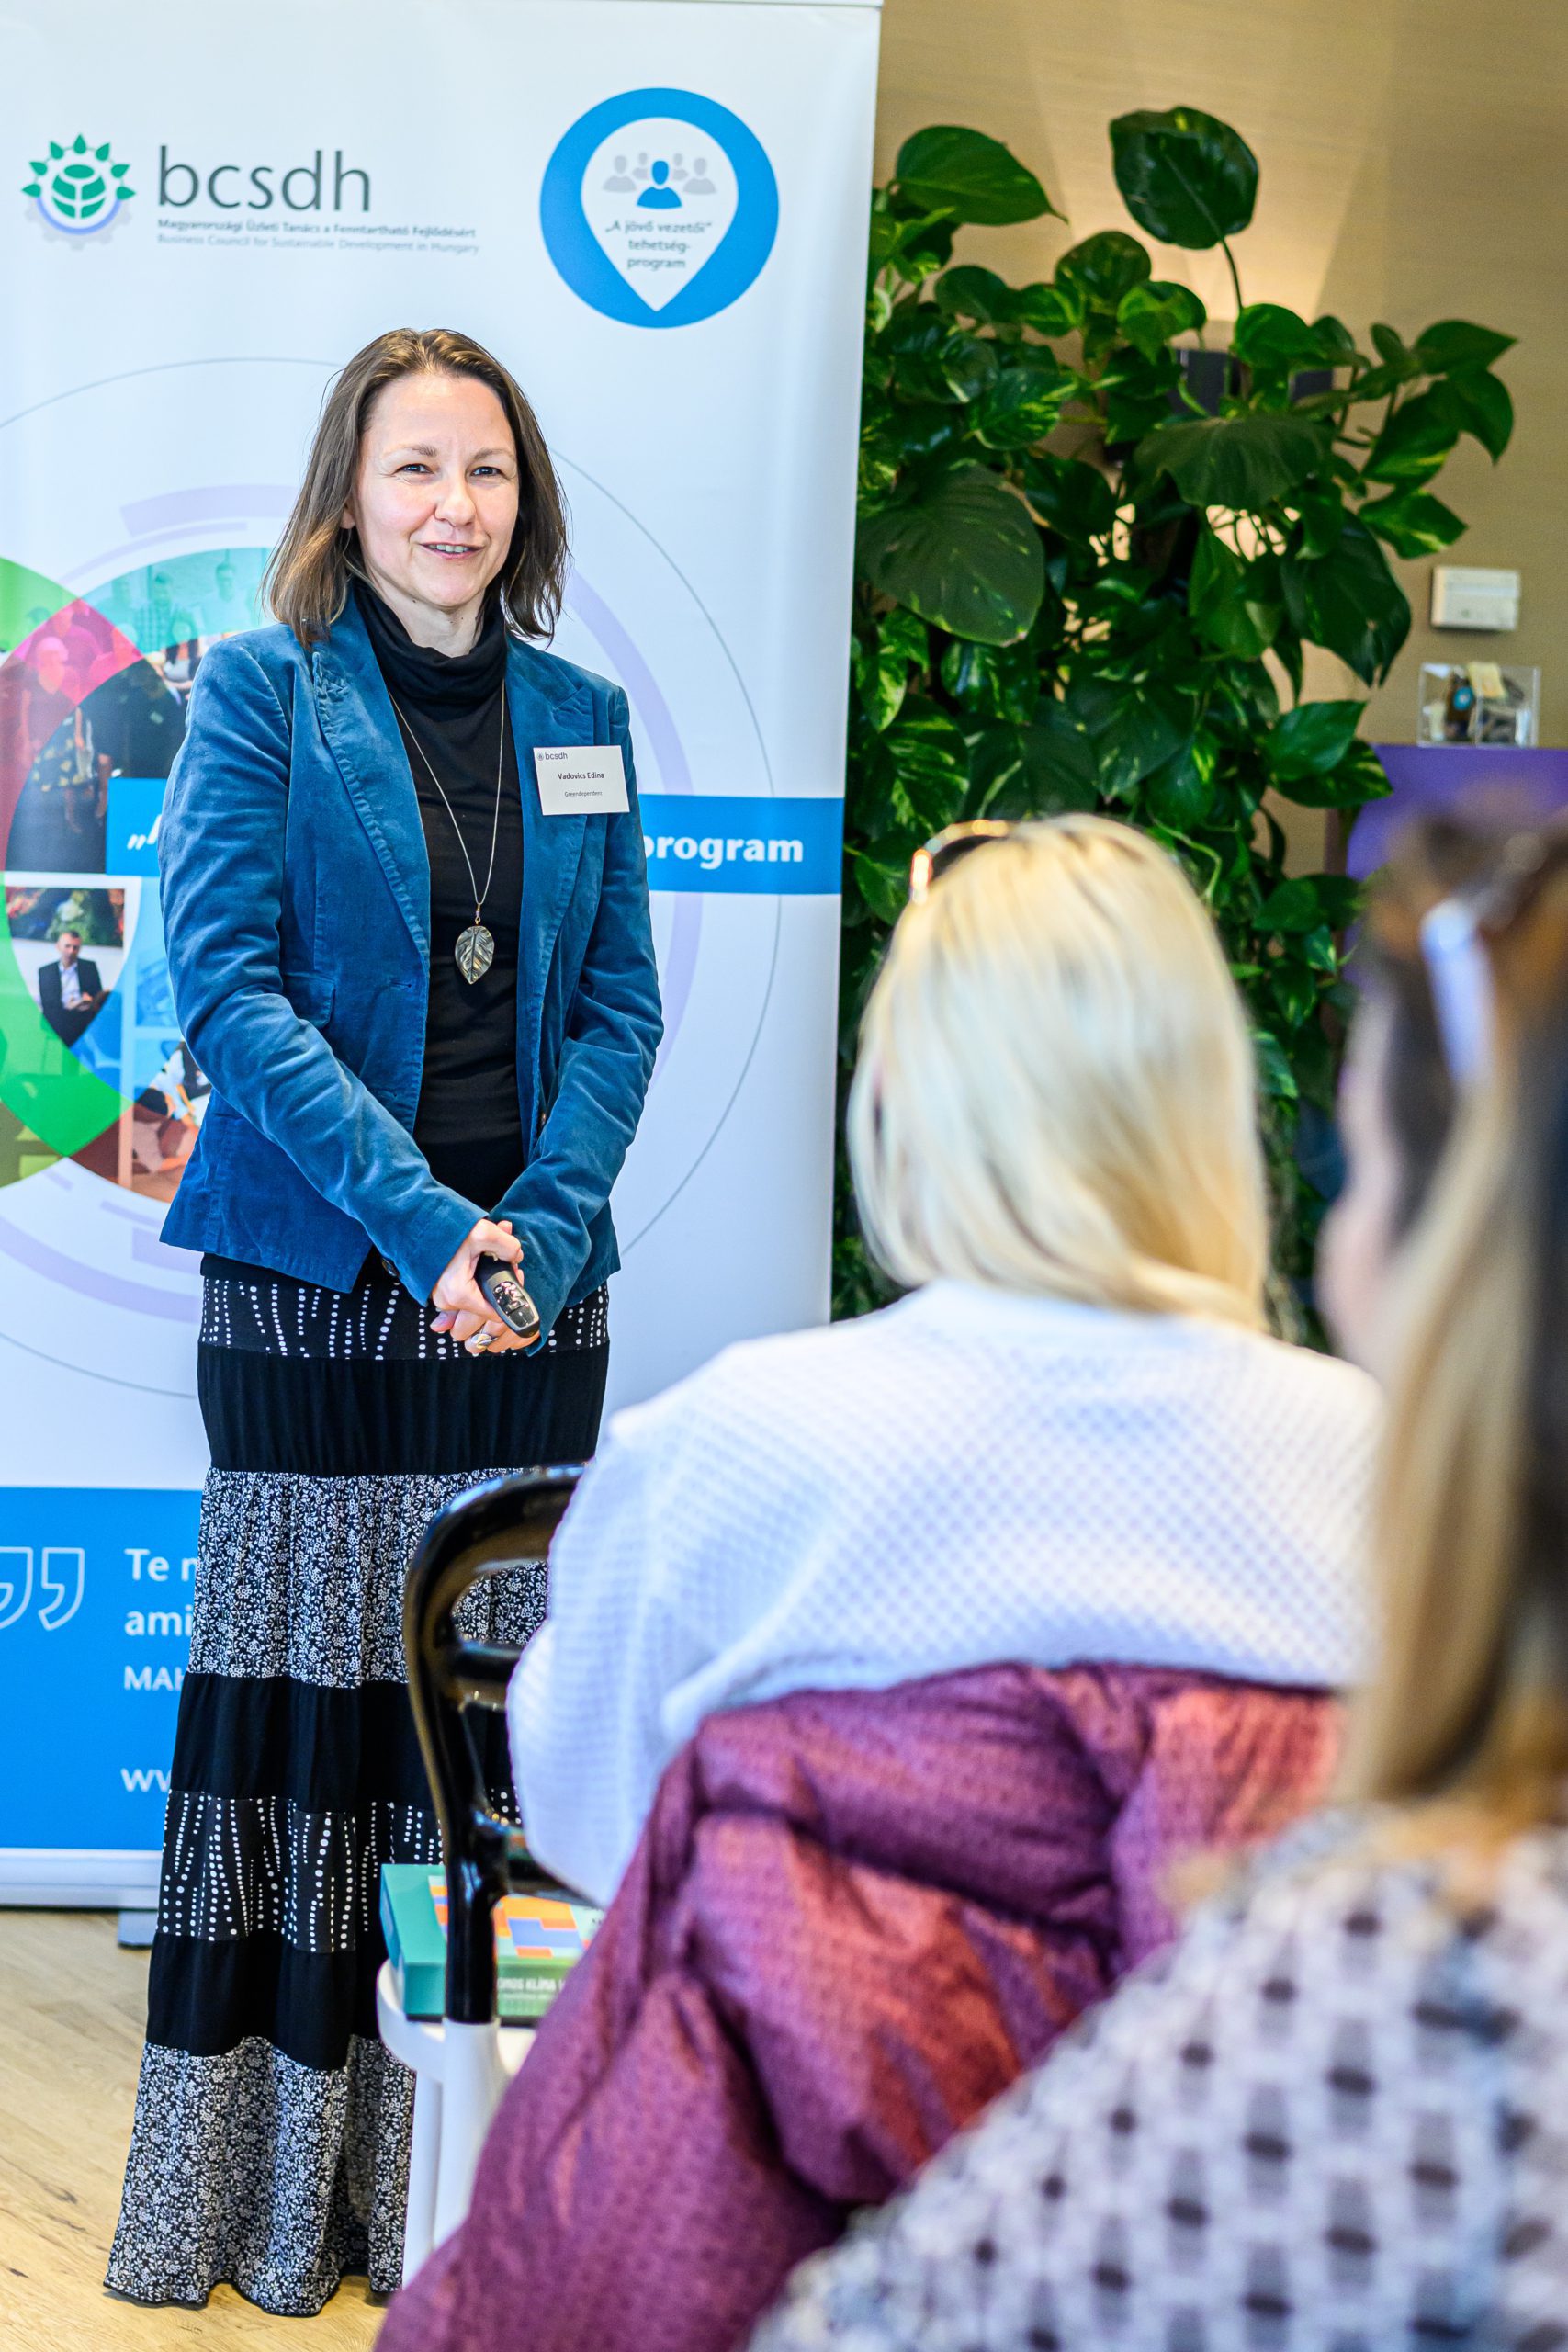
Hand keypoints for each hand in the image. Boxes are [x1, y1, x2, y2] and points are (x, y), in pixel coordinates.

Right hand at [429, 1219, 536, 1355]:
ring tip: (493, 1256)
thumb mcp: (483, 1233)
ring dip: (488, 1280)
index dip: (510, 1295)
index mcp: (459, 1295)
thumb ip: (508, 1246)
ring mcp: (442, 1298)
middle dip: (500, 1285)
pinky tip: (479, 1260)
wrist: (418, 1222)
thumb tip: (516, 1257)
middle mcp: (448, 1302)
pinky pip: (465, 1292)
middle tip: (507, 1261)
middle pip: (487, 1304)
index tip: (515, 1275)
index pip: (496, 1314)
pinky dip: (475, 1278)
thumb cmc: (447, 1230)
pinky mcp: (440, 1290)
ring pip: (477, 1297)